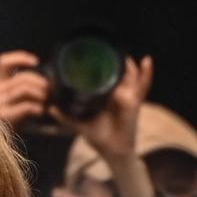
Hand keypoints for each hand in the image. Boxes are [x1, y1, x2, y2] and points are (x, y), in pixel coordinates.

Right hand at [0, 51, 49, 128]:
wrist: (3, 142)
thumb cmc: (15, 119)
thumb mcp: (18, 100)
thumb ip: (26, 87)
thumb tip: (48, 80)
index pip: (4, 62)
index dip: (20, 57)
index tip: (36, 62)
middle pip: (22, 77)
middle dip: (41, 82)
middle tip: (50, 91)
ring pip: (25, 89)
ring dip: (41, 95)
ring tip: (47, 102)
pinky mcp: (3, 116)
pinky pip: (26, 106)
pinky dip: (38, 108)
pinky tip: (42, 112)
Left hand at [51, 56, 155, 196]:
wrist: (113, 150)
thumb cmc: (98, 136)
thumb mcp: (79, 124)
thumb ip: (66, 116)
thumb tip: (50, 108)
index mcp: (102, 95)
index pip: (101, 75)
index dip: (98, 63)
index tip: (91, 50)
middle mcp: (115, 92)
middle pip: (115, 71)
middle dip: (112, 58)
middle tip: (105, 46)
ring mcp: (126, 95)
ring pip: (128, 74)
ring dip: (127, 62)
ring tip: (122, 51)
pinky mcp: (134, 100)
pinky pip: (142, 85)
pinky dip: (146, 74)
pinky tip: (147, 61)